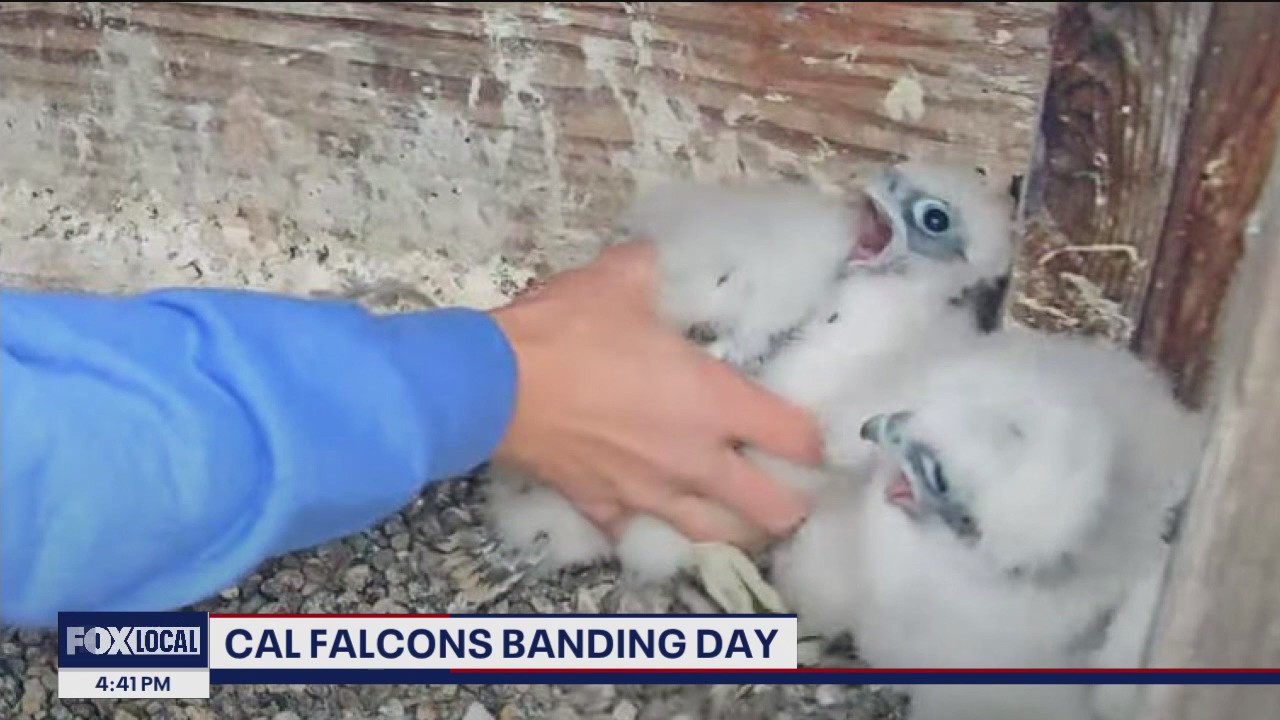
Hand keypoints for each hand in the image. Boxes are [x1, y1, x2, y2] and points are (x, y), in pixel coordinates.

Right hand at [489, 240, 822, 545]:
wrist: (497, 382)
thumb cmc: (570, 328)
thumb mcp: (620, 279)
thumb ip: (650, 270)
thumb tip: (652, 257)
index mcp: (714, 402)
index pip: (794, 436)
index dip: (815, 441)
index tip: (814, 438)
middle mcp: (694, 459)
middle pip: (771, 510)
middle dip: (789, 506)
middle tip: (789, 492)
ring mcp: (649, 492)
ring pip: (713, 536)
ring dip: (733, 531)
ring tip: (738, 521)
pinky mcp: (602, 506)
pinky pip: (634, 529)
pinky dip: (644, 524)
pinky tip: (645, 513)